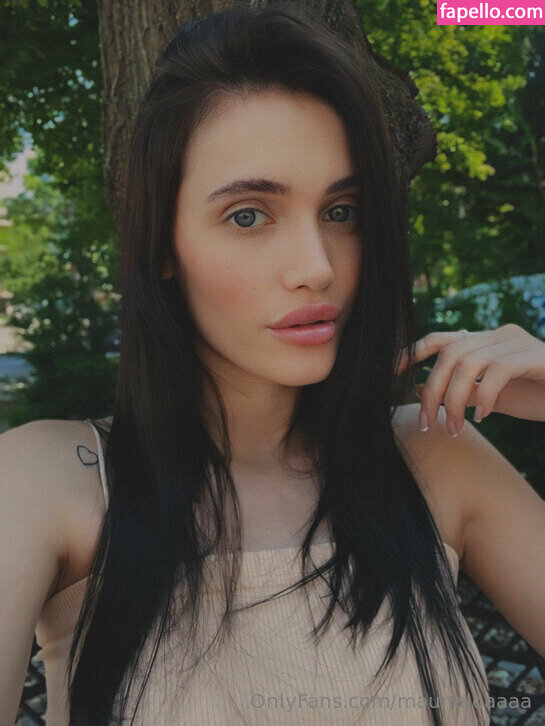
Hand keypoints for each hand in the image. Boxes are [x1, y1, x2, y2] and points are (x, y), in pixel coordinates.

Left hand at [395, 323, 544, 435]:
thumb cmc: (539, 396)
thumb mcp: (492, 397)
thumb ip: (463, 391)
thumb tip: (425, 392)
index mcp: (486, 342)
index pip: (440, 339)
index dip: (412, 353)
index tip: (391, 375)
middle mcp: (498, 335)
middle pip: (448, 353)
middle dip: (431, 389)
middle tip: (428, 422)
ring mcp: (517, 342)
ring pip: (467, 362)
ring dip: (454, 398)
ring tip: (457, 428)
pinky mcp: (534, 355)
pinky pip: (497, 370)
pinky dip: (484, 394)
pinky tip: (484, 417)